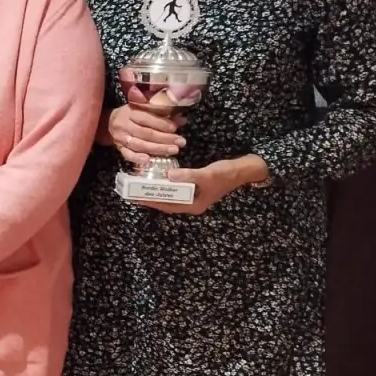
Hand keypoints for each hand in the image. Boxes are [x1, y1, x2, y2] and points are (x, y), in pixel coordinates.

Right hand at [105, 104, 185, 170]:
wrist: (109, 122)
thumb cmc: (132, 114)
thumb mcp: (144, 109)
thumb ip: (162, 113)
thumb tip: (182, 120)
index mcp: (130, 112)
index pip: (147, 119)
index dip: (162, 124)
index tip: (175, 128)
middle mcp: (124, 125)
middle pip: (146, 133)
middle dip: (165, 138)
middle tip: (181, 142)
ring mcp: (120, 138)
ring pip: (140, 145)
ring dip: (158, 149)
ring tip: (173, 150)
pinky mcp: (119, 148)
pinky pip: (128, 155)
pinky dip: (137, 158)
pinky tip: (148, 160)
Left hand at [134, 155, 266, 215]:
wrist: (243, 170)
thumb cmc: (225, 174)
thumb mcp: (207, 175)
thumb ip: (189, 176)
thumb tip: (169, 177)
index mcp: (194, 205)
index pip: (167, 206)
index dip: (151, 202)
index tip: (135, 197)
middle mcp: (192, 203)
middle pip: (166, 202)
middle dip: (149, 197)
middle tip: (132, 190)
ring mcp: (193, 196)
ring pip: (169, 196)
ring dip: (155, 191)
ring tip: (139, 185)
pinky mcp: (194, 188)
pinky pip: (175, 189)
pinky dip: (164, 185)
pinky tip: (156, 178)